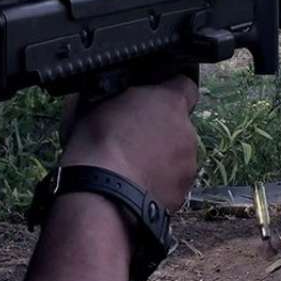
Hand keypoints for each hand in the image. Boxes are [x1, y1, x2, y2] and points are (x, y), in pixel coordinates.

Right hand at [60, 76, 199, 211]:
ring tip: (129, 166)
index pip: (185, 84)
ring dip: (160, 157)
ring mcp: (187, 165)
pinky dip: (157, 182)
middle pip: (178, 124)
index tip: (151, 99)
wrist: (102, 196)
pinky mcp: (182, 193)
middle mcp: (187, 131)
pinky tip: (134, 185)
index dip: (167, 91)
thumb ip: (114, 93)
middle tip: (130, 137)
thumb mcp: (93, 103)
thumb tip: (106, 91)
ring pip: (177, 155)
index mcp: (170, 102)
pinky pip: (172, 182)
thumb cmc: (96, 146)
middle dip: (159, 128)